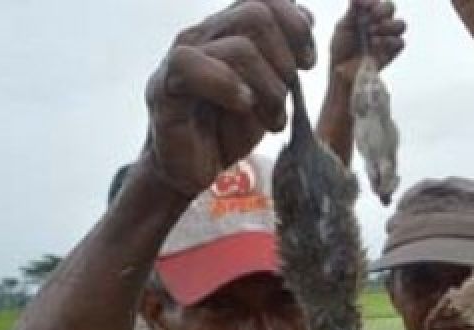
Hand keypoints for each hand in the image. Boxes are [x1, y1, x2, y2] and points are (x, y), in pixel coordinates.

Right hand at [141, 0, 316, 198]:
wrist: (192, 170)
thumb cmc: (228, 129)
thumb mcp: (268, 90)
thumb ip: (284, 53)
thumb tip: (307, 16)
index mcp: (227, 31)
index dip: (296, 25)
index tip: (308, 62)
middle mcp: (203, 35)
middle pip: (257, 14)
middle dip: (285, 59)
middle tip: (287, 95)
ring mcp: (182, 57)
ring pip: (239, 48)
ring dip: (269, 89)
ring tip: (273, 120)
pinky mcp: (164, 86)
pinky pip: (191, 66)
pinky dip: (228, 86)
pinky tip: (243, 106)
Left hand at [329, 0, 406, 84]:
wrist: (343, 70)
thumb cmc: (342, 48)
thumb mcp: (343, 27)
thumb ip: (352, 12)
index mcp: (368, 14)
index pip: (377, 1)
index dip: (372, 1)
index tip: (362, 6)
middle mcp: (380, 23)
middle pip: (391, 7)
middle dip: (382, 10)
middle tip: (372, 17)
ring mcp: (388, 38)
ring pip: (401, 24)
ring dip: (388, 25)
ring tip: (372, 33)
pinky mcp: (392, 52)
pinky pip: (400, 42)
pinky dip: (389, 41)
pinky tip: (375, 44)